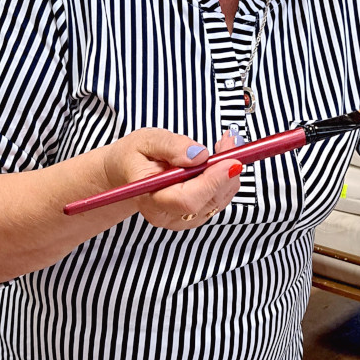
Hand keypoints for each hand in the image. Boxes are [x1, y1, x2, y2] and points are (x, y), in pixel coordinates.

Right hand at [103, 127, 241, 230]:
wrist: (128, 172)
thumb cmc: (135, 156)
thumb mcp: (147, 141)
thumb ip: (171, 146)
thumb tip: (199, 155)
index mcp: (150, 199)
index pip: (187, 199)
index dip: (212, 181)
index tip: (231, 161)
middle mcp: (168, 216)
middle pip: (208, 201)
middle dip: (226, 171)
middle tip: (231, 142)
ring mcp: (183, 219)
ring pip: (219, 200)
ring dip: (229, 172)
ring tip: (224, 144)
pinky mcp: (195, 215)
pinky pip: (220, 199)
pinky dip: (226, 177)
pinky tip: (221, 158)